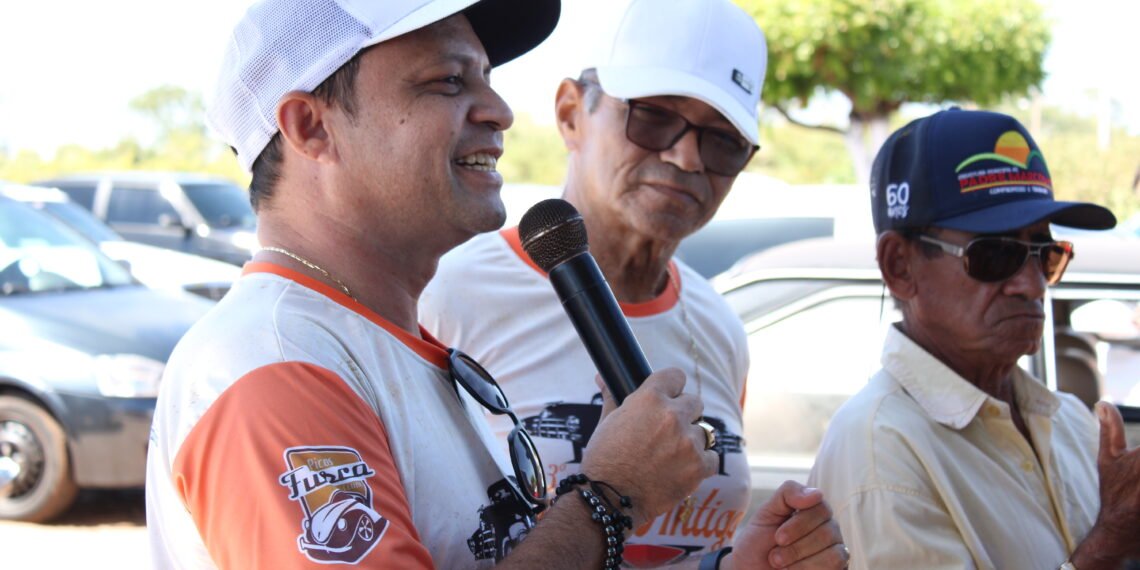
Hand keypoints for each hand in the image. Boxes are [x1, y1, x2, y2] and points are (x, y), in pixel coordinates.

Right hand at [581, 368, 717, 525]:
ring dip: (692, 440)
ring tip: (672, 455)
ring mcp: (688, 442)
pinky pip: (712, 457)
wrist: (610, 499)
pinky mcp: (699, 467)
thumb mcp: (606, 422)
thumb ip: (612, 396)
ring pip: (704, 431)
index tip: (669, 396)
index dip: (672, 386)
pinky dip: (701, 464)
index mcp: (649, 398)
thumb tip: (602, 377)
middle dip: (684, 414)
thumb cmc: (604, 459)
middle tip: (668, 431)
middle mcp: (673, 416)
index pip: (675, 376)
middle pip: (695, 402)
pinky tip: (682, 469)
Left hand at [725, 481, 846, 569]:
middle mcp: (829, 528)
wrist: (752, 568)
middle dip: (796, 547)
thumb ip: (788, 493)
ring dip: (802, 562)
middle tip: (775, 556)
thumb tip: (818, 493)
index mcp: (814, 511)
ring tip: (782, 566)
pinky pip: (836, 567)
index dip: (799, 524)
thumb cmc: (760, 541)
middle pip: (828, 532)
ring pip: (834, 554)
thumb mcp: (766, 512)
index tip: (778, 538)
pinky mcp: (837, 569)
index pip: (821, 508)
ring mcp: (835, 550)